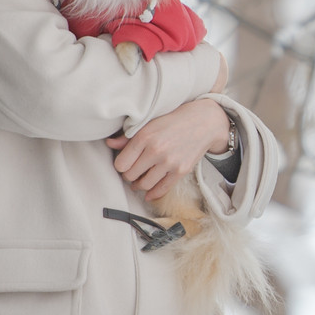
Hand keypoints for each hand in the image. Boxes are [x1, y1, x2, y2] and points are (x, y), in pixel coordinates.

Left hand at [108, 97, 230, 201]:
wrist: (204, 122)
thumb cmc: (174, 120)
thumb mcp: (150, 123)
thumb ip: (129, 136)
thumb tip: (110, 144)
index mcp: (145, 137)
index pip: (121, 164)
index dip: (121, 165)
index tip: (125, 163)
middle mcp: (156, 151)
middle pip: (130, 175)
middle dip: (129, 175)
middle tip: (132, 172)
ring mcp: (169, 162)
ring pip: (144, 184)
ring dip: (138, 185)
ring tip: (139, 181)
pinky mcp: (181, 171)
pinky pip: (162, 189)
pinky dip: (152, 194)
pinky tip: (148, 193)